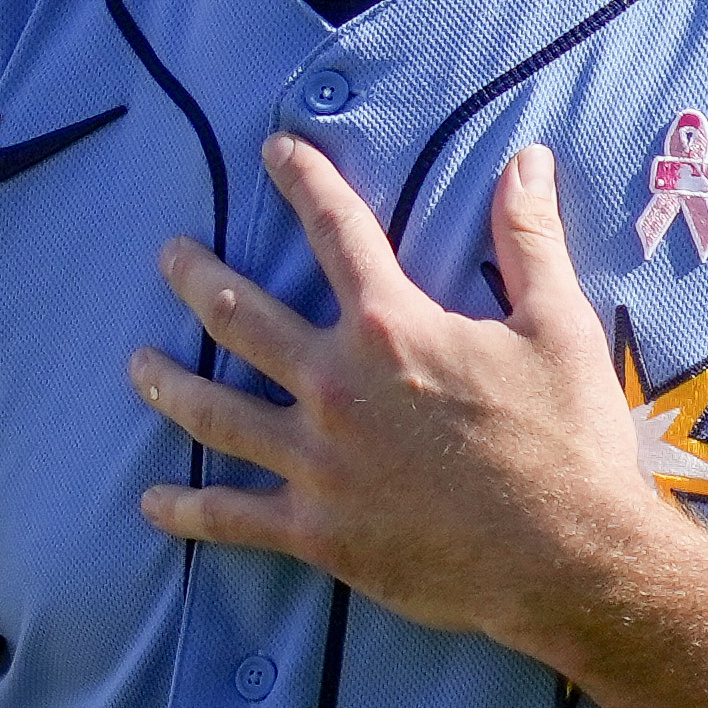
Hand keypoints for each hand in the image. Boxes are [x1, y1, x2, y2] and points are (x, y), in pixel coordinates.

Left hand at [130, 138, 674, 661]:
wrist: (569, 558)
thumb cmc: (568, 440)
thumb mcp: (559, 325)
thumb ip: (530, 237)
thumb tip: (526, 159)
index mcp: (391, 326)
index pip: (337, 231)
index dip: (303, 180)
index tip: (274, 150)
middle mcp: (336, 385)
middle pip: (242, 317)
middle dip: (198, 279)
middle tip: (169, 257)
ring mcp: (317, 462)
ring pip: (216, 413)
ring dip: (170, 384)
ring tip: (137, 366)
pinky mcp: (317, 531)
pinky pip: (233, 517)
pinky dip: (188, 510)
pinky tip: (153, 503)